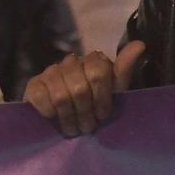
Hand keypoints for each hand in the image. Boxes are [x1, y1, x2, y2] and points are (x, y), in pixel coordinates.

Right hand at [25, 42, 145, 136]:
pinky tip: (54, 119)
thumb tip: (140, 44)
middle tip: (87, 127)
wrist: (63, 121)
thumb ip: (123, 70)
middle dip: (85, 112)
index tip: (102, 115)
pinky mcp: (33, 84)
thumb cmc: (93, 106)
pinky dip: (50, 113)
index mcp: (93, 61)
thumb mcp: (113, 91)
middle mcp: (71, 62)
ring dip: (69, 118)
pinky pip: (41, 98)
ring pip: (61, 96)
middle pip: (80, 88)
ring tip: (73, 129)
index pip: (98, 73)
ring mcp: (51, 71)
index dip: (101, 98)